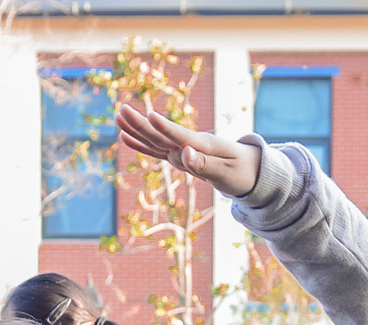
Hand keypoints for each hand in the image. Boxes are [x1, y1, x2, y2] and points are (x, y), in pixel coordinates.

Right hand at [117, 103, 261, 198]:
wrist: (249, 170)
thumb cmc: (241, 172)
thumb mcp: (226, 173)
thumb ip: (204, 164)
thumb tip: (183, 154)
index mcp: (203, 145)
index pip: (180, 135)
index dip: (166, 127)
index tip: (151, 117)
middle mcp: (189, 143)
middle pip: (161, 134)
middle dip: (141, 124)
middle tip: (121, 110)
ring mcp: (183, 148)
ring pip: (156, 139)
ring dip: (136, 129)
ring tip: (118, 117)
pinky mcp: (179, 155)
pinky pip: (157, 150)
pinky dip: (142, 145)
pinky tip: (125, 137)